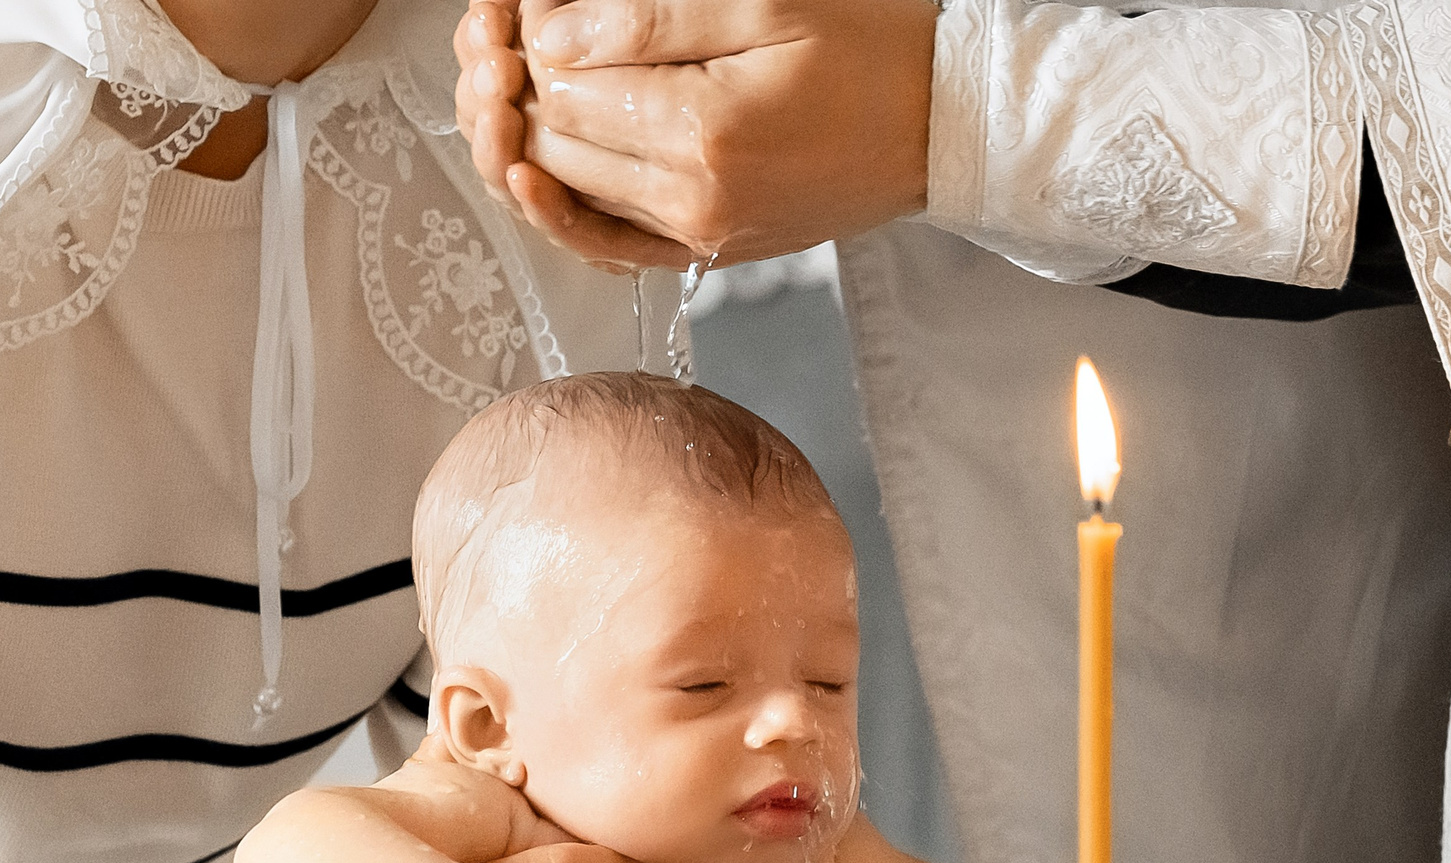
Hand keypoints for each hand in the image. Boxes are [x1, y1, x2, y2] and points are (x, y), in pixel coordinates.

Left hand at [455, 0, 936, 266]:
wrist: (943, 125)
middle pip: (553, 142)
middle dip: (518, 85)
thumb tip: (553, 39)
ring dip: (529, 137)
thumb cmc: (871, 47)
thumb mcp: (768, 3)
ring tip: (519, 78)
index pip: (564, 83)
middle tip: (507, 31)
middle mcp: (692, 197)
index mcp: (704, 128)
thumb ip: (654, 19)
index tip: (525, 1)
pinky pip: (606, 244)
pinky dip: (561, 209)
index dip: (532, 34)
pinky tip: (533, 173)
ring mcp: (698, 233)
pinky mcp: (707, 250)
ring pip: (569, 191)